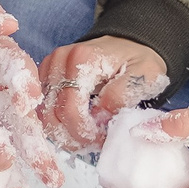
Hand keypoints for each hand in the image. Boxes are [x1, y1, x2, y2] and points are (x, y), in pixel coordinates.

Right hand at [36, 35, 169, 153]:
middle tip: (94, 142)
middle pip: (52, 113)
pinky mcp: (46, 76)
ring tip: (86, 138)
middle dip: (73, 135)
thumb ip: (121, 95)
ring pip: (44, 113)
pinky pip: (43, 108)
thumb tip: (98, 117)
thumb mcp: (144, 75)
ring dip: (62, 132)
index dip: (84, 131)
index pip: (70, 108)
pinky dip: (57, 123)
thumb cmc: (137, 60)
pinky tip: (75, 128)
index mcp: (82, 58)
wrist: (128, 45)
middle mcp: (59, 59)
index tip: (101, 139)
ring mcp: (50, 67)